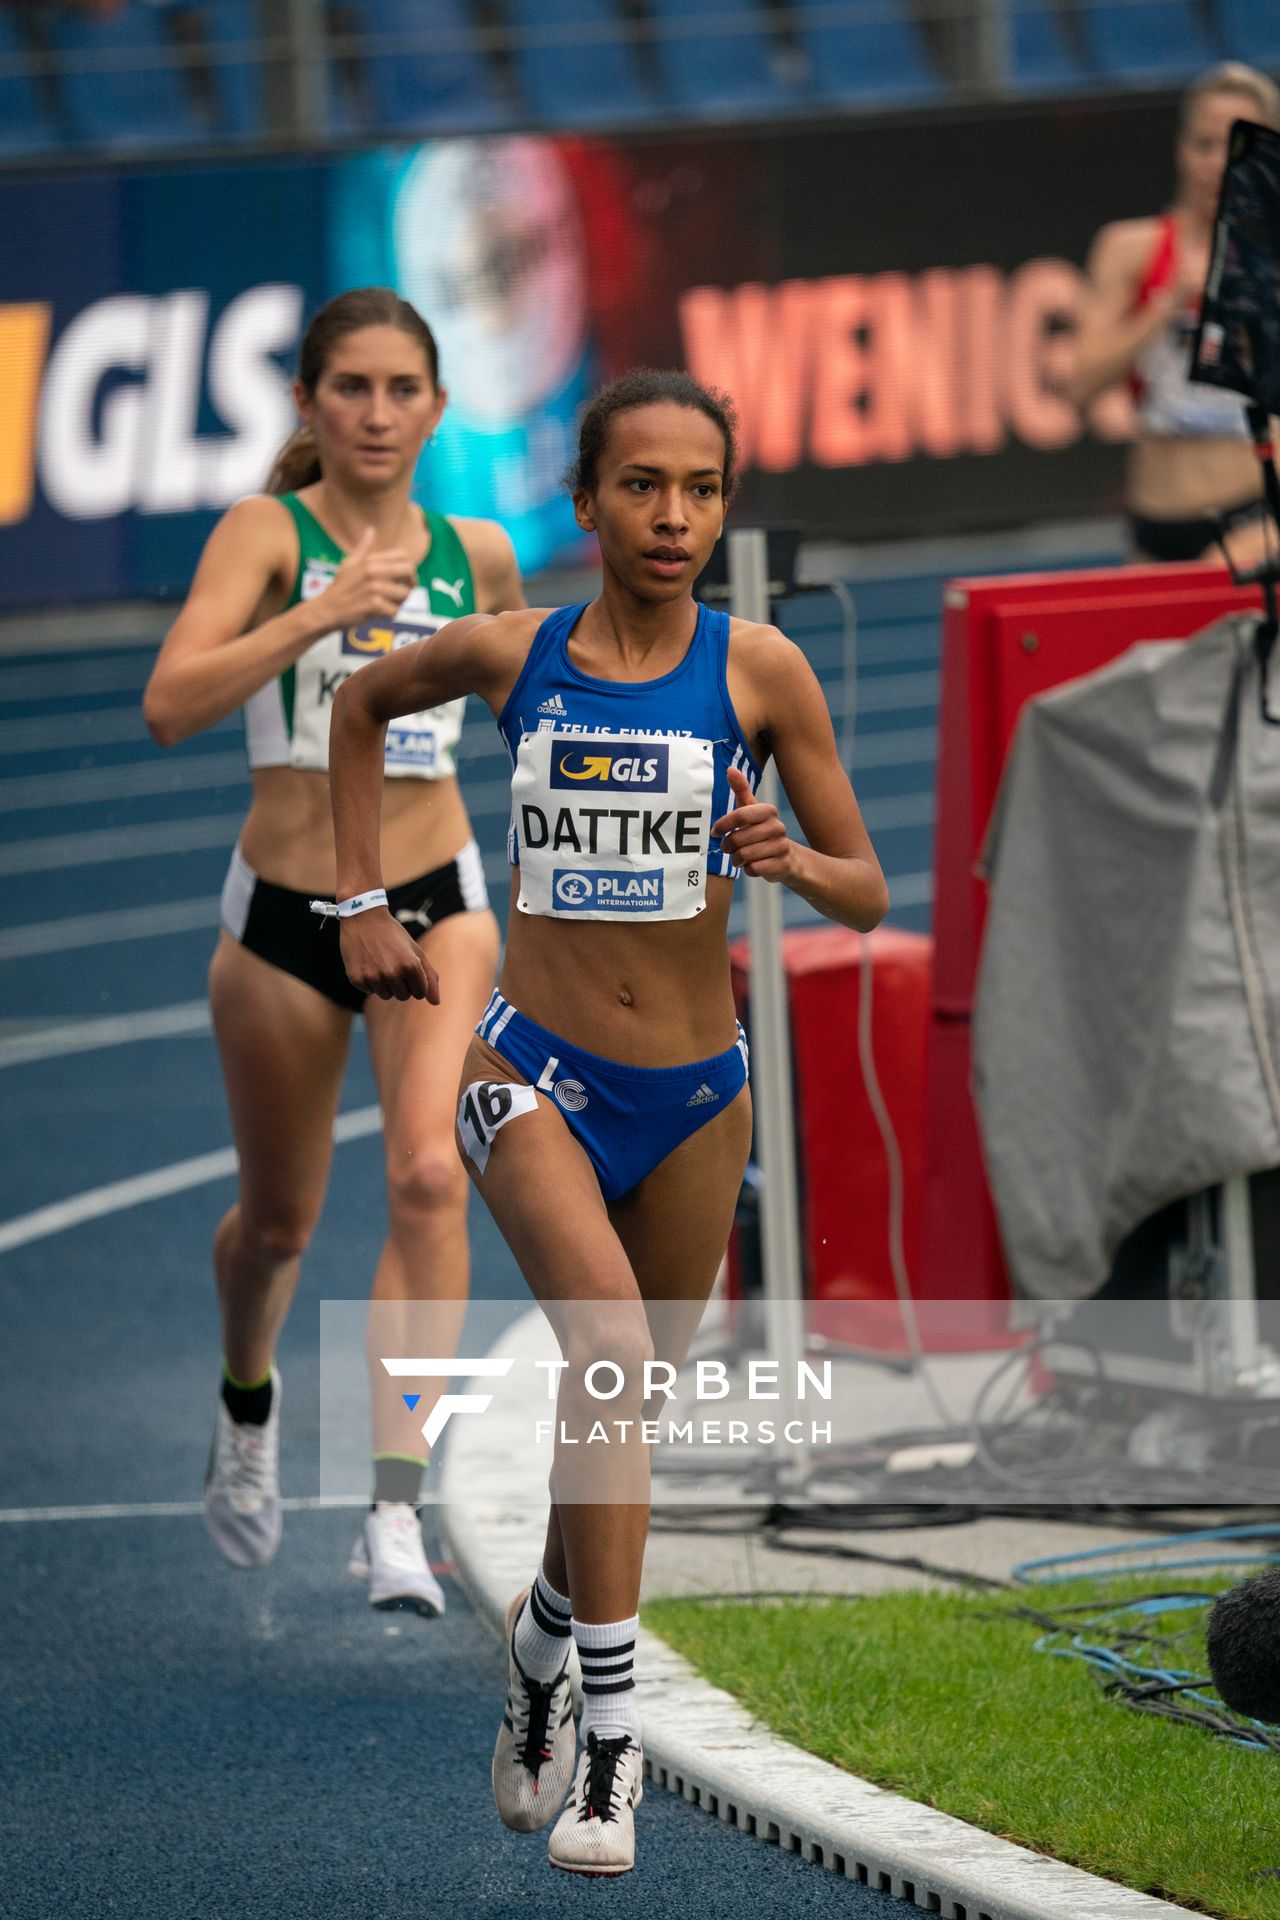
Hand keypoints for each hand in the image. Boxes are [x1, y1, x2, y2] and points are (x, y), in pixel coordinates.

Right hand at [319, 526, 417, 627]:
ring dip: (399, 603)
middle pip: (409, 570)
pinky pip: (395, 611)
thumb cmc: (339, 588)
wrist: (326, 610)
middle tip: (402, 593)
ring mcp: (373, 587)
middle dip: (411, 584)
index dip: (409, 567)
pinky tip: (378, 614)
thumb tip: (370, 530)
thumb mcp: (349, 564)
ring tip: (386, 605)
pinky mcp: (373, 604)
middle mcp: (372, 571)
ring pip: (404, 594)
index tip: (405, 579)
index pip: (403, 555)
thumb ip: (363, 548)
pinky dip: (389, 615)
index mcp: (369, 560)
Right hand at [338, 909, 439, 1003]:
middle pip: (403, 996)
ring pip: (386, 995)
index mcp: (410, 965)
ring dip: (386, 983)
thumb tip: (436, 1003)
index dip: (416, 981)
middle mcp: (391, 973)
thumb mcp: (415, 951)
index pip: (420, 993)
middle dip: (401, 983)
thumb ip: (430, 977)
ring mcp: (373, 977)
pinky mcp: (356, 979)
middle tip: (393, 962)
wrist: (363, 918)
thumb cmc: (393, 935)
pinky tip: (367, 962)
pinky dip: (370, 980)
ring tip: (380, 962)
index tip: (409, 967)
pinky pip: (369, 990)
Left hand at [711, 765, 795, 881]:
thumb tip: (731, 769)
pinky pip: (754, 869)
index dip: (723, 825)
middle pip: (739, 838)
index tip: (715, 832)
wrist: (785, 857)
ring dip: (736, 859)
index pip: (740, 815)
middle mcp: (777, 827)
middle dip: (727, 846)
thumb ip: (741, 789)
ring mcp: (781, 846)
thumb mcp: (751, 809)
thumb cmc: (760, 831)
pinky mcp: (782, 864)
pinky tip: (752, 865)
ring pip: (745, 855)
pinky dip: (748, 869)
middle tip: (727, 847)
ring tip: (739, 857)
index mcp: (768, 811)